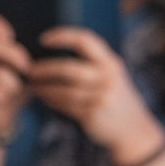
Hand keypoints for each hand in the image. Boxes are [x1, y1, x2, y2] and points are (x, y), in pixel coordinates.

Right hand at [0, 10, 31, 136]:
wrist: (2, 114)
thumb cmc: (15, 85)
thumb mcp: (23, 65)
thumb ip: (27, 50)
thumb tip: (39, 40)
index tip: (8, 32)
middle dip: (15, 57)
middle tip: (27, 67)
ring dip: (13, 85)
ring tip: (14, 89)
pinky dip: (4, 97)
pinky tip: (4, 99)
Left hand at [26, 27, 162, 161]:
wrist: (134, 129)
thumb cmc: (115, 98)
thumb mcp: (112, 76)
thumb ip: (92, 65)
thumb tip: (53, 56)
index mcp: (110, 63)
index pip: (85, 40)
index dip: (63, 36)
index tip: (44, 39)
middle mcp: (107, 77)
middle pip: (68, 69)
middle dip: (45, 69)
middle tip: (31, 70)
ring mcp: (100, 97)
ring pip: (63, 90)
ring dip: (44, 88)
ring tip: (33, 87)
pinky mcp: (93, 114)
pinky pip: (65, 105)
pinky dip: (52, 101)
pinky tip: (45, 98)